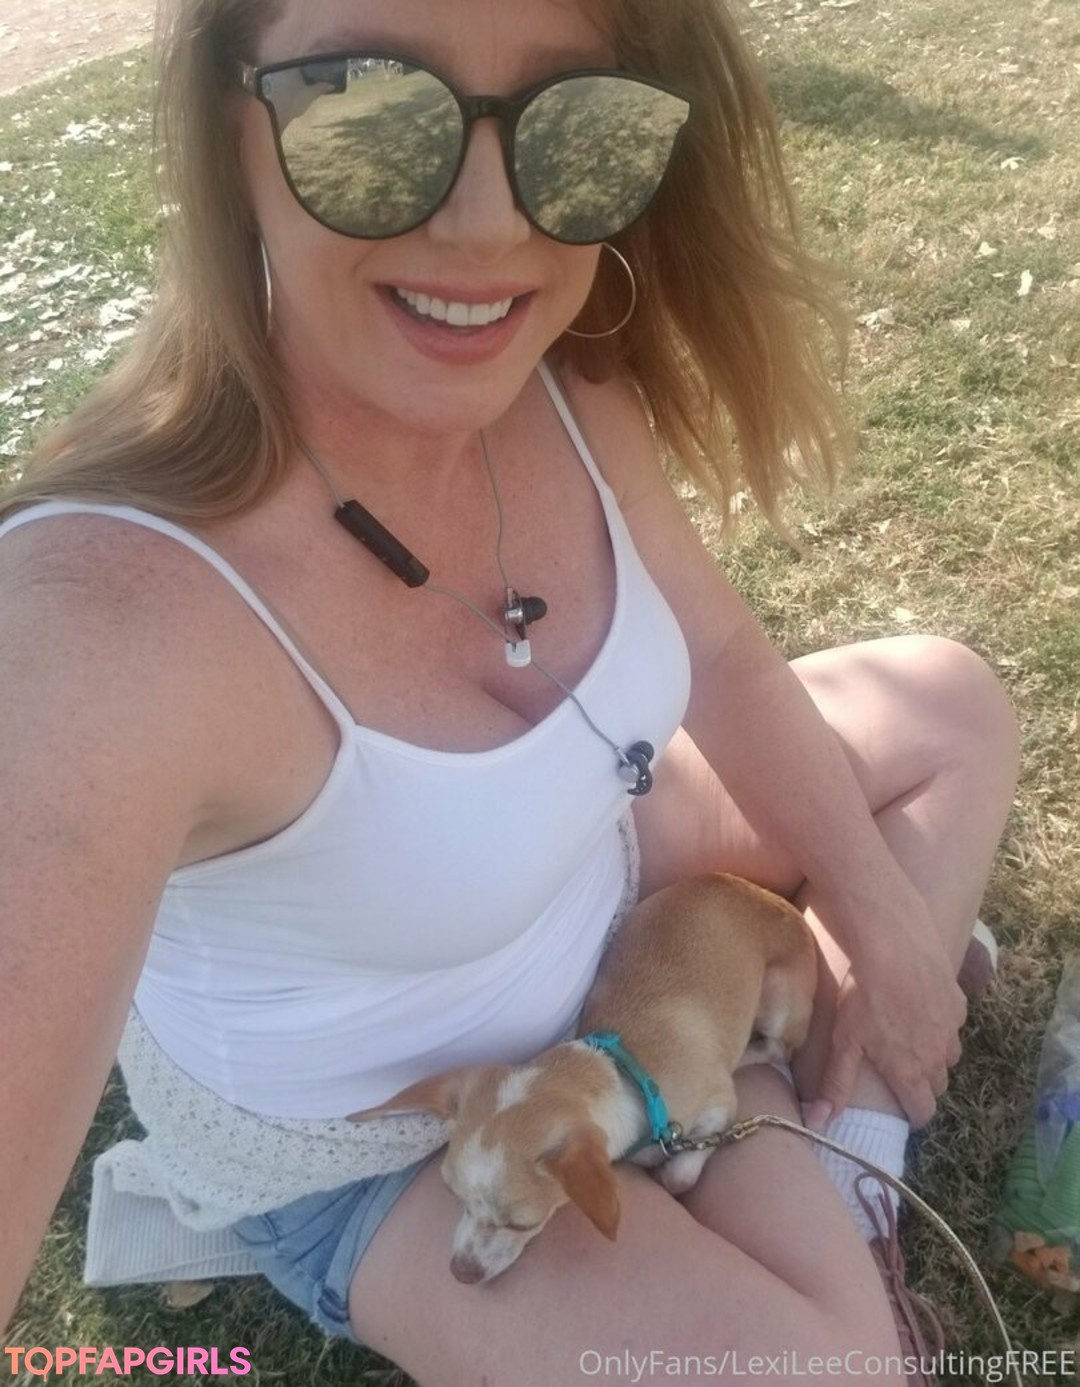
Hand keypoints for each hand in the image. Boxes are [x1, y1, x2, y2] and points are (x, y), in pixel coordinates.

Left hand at [809, 932, 965, 1129]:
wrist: (895, 949)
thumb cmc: (864, 997)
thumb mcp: (844, 1043)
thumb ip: (835, 1085)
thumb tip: (816, 1124)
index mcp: (910, 1072)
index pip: (923, 1111)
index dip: (914, 1115)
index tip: (905, 1111)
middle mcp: (937, 1057)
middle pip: (937, 1085)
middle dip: (923, 1085)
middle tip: (902, 1071)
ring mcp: (951, 1031)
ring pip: (949, 1056)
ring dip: (935, 1055)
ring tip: (912, 1039)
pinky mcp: (958, 1004)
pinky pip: (953, 1024)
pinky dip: (941, 1023)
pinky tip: (921, 1006)